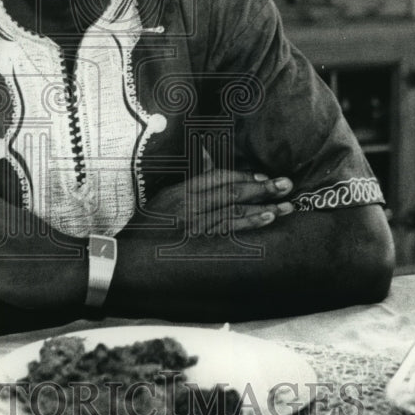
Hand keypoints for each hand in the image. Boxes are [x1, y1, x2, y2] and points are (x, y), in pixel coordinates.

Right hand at [133, 169, 293, 237]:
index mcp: (180, 191)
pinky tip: (267, 219)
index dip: (244, 175)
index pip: (218, 177)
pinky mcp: (197, 244)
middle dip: (262, 188)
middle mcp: (188, 205)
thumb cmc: (148, 227)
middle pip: (231, 192)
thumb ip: (190, 179)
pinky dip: (250, 224)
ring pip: (234, 211)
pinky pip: (229, 231)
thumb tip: (208, 155)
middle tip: (287, 185)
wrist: (128, 259)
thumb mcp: (164, 197)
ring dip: (263, 207)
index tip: (264, 176)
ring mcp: (193, 225)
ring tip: (286, 205)